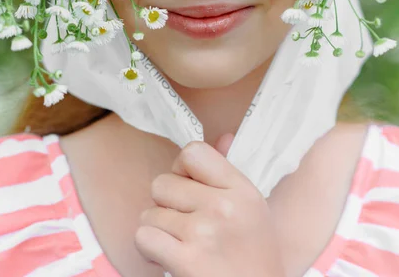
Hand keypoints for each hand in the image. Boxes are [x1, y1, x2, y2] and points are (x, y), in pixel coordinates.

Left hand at [134, 133, 285, 276]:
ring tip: (181, 243)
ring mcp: (203, 233)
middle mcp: (223, 206)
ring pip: (150, 213)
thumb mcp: (253, 208)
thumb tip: (222, 137)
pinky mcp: (186, 261)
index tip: (189, 188)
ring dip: (159, 229)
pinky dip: (150, 249)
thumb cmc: (254, 255)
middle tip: (186, 222)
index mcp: (241, 189)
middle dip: (167, 204)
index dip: (181, 169)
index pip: (192, 152)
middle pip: (162, 183)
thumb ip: (230, 172)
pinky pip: (144, 237)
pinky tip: (169, 256)